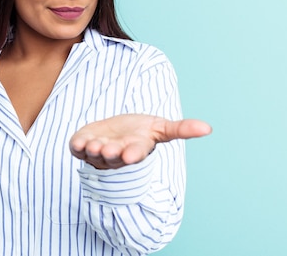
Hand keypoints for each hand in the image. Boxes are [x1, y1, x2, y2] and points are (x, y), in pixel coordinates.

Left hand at [69, 114, 211, 169]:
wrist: (115, 131)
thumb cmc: (139, 131)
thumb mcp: (160, 128)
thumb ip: (181, 129)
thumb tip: (209, 128)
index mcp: (135, 150)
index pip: (134, 154)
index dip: (132, 155)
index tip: (131, 155)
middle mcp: (115, 155)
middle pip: (112, 158)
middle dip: (111, 154)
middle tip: (110, 151)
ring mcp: (97, 152)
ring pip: (94, 155)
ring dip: (94, 151)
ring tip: (95, 145)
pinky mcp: (82, 146)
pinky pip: (77, 149)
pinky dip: (77, 147)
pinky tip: (78, 143)